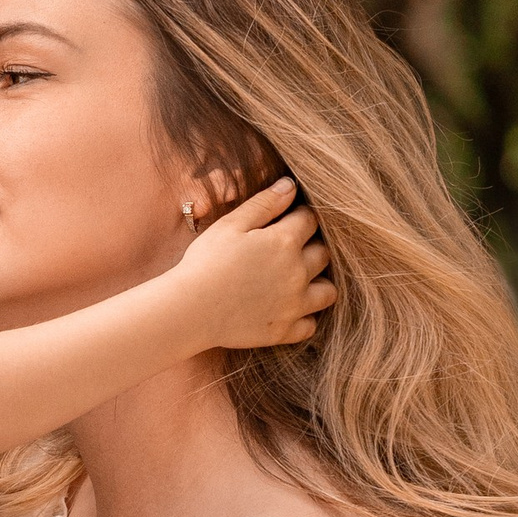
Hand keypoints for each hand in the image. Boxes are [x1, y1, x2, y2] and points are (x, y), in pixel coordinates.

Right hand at [173, 176, 332, 350]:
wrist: (189, 309)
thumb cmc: (205, 262)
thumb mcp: (231, 225)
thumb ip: (264, 203)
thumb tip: (290, 185)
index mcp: (285, 242)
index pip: (310, 220)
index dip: (300, 216)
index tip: (288, 220)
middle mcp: (297, 273)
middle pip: (323, 254)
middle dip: (312, 246)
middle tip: (291, 249)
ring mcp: (294, 305)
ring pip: (328, 292)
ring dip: (319, 282)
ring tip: (301, 280)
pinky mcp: (284, 331)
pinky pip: (311, 325)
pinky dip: (306, 317)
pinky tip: (291, 309)